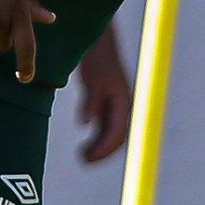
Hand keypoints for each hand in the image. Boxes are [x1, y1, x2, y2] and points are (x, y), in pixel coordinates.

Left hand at [74, 27, 131, 161]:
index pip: (117, 132)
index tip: (88, 158)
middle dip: (103, 152)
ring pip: (111, 135)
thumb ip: (90, 103)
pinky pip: (104, 128)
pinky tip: (85, 146)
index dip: (104, 148)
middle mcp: (123, 107)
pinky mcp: (107, 105)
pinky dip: (96, 139)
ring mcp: (115, 107)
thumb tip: (85, 124)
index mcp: (123, 102)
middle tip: (83, 161)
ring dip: (99, 148)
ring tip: (81, 157)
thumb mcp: (92, 80)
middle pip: (117, 137)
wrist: (99, 44)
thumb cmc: (97, 60)